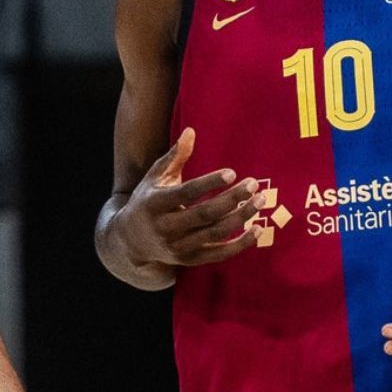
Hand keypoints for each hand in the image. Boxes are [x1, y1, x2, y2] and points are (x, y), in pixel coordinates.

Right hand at [115, 128, 263, 270]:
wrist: (131, 242)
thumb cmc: (148, 201)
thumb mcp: (155, 178)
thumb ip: (174, 156)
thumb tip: (191, 131)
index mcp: (156, 204)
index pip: (186, 193)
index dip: (209, 183)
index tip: (232, 173)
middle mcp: (166, 228)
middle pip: (205, 214)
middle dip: (232, 199)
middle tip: (253, 184)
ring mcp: (179, 247)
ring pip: (215, 233)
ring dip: (241, 218)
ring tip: (259, 201)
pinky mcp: (190, 260)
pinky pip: (219, 254)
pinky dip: (240, 244)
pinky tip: (257, 229)